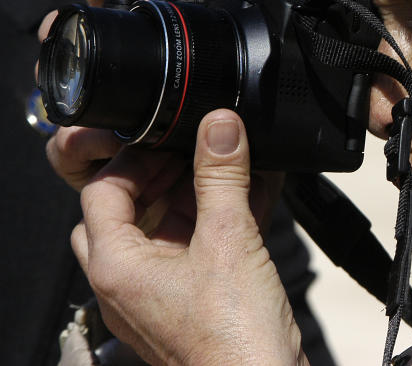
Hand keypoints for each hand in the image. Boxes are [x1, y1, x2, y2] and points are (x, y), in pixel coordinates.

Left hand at [42, 0, 304, 362]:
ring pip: (163, 231)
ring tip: (234, 171)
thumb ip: (222, 177)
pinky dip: (219, 222)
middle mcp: (128, 283)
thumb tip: (219, 125)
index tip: (175, 141)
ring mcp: (159, 296)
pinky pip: (195, 250)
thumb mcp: (229, 240)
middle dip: (165, 177)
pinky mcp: (192, 304)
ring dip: (197, 197)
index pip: (103, 191)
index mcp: (118, 267)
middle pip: (127, 211)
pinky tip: (255, 199)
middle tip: (198, 156)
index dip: (138, 158)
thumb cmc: (233, 339)